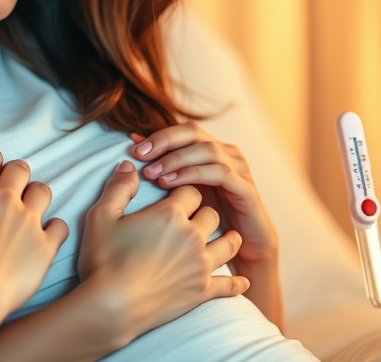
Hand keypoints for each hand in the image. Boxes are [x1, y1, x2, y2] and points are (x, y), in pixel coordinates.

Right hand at [0, 148, 68, 315]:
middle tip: (10, 185)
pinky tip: (48, 232)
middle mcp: (5, 198)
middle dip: (16, 173)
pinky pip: (59, 226)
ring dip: (36, 194)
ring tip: (29, 204)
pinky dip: (55, 227)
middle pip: (20, 170)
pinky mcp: (44, 246)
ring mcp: (28, 221)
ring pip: (43, 192)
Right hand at [77, 160, 248, 340]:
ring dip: (228, 239)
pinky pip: (228, 285)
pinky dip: (236, 283)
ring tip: (229, 237)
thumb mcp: (102, 216)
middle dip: (206, 212)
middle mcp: (192, 236)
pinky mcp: (201, 291)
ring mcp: (199, 265)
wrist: (112, 307)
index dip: (186, 189)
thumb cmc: (103, 260)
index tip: (180, 193)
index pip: (192, 191)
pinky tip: (242, 282)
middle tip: (200, 214)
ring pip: (228, 244)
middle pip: (212, 214)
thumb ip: (119, 187)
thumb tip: (128, 165)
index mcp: (170, 214)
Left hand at [129, 123, 277, 267]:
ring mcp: (239, 169)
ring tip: (153, 174)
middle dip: (165, 141)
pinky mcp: (246, 189)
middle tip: (141, 155)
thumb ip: (163, 165)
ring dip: (177, 159)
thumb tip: (135, 140)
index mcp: (213, 150)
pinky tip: (172, 184)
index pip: (184, 130)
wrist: (245, 250)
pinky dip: (194, 174)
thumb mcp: (183, 190)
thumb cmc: (211, 219)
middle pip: (194, 132)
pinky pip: (220, 173)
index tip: (134, 149)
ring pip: (207, 150)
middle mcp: (228, 154)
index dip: (159, 136)